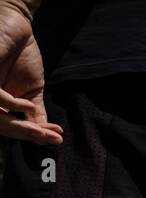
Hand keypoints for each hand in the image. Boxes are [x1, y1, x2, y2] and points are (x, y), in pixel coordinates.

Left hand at [0, 4, 61, 143]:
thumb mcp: (32, 91)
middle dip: (26, 135)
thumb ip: (36, 112)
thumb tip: (44, 135)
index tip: (57, 139)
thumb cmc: (22, 57)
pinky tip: (28, 105)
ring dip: (21, 128)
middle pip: (2, 127)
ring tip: (41, 130)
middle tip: (50, 137)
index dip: (31, 136)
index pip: (10, 127)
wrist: (18, 28)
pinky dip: (13, 105)